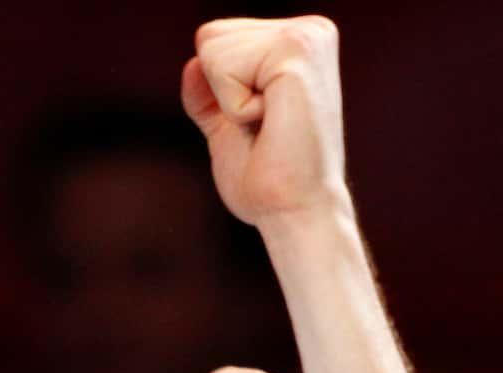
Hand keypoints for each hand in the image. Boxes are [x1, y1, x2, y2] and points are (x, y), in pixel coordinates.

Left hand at [183, 17, 351, 227]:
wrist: (294, 213)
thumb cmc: (268, 178)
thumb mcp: (227, 127)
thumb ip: (209, 93)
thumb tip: (192, 63)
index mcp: (300, 41)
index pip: (216, 37)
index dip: (220, 91)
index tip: (261, 121)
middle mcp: (310, 30)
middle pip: (210, 36)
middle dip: (221, 92)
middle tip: (264, 126)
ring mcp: (307, 36)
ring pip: (212, 48)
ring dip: (229, 101)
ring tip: (270, 124)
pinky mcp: (296, 51)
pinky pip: (221, 67)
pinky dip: (234, 107)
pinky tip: (271, 122)